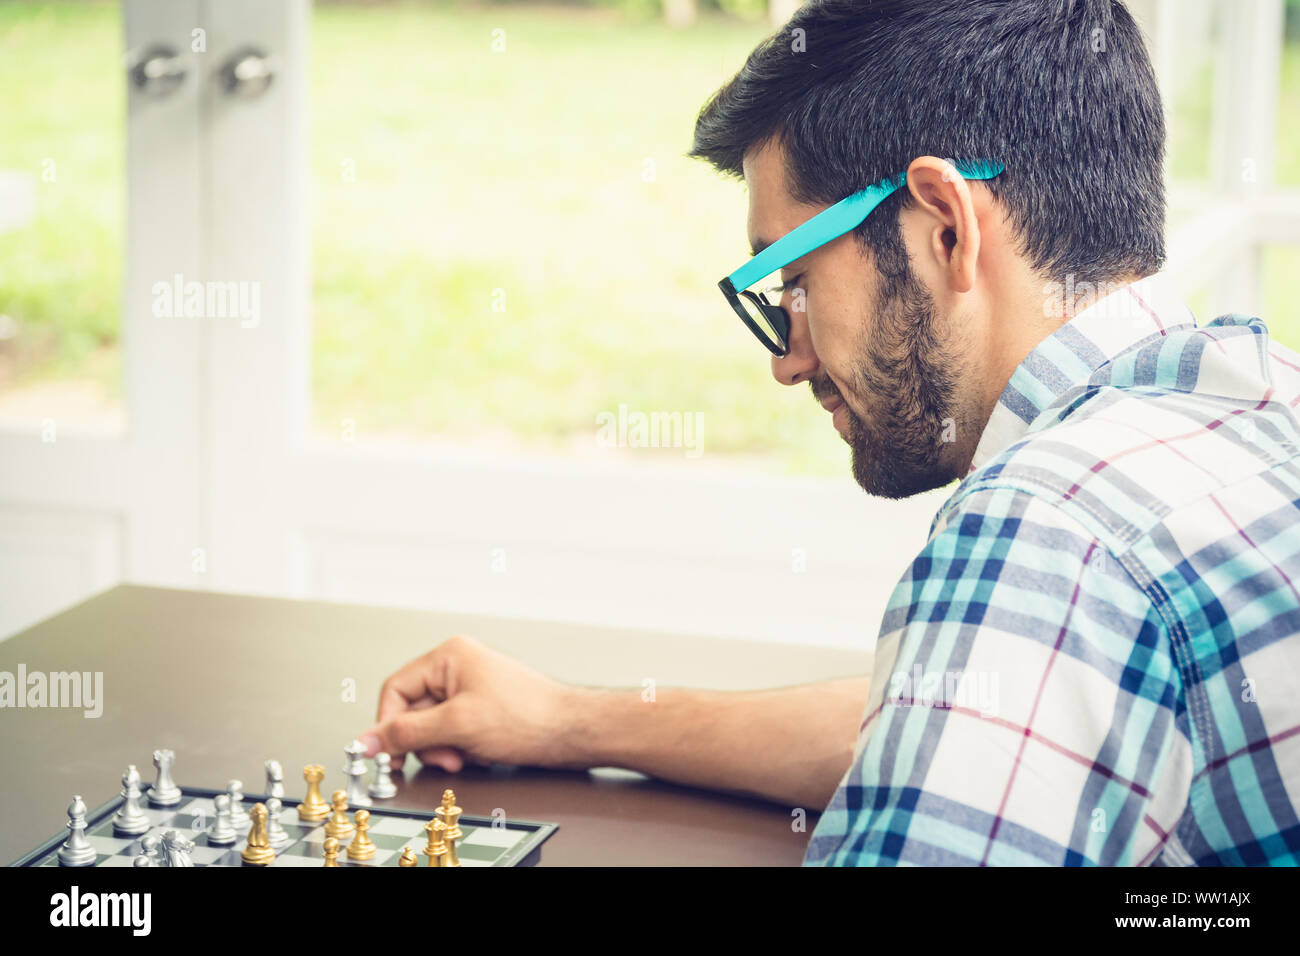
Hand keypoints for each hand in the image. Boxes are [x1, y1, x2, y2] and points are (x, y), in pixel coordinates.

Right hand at [358, 635, 581, 772]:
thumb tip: (369, 740)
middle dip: (427, 741)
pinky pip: (454, 733)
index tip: (386, 753)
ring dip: (445, 748)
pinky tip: (481, 752)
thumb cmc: (529, 716)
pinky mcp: (483, 710)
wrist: (572, 732)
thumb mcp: (457, 726)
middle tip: (445, 756)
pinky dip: (462, 748)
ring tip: (468, 754)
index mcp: (449, 656)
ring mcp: (472, 689)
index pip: (395, 690)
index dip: (388, 725)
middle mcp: (458, 667)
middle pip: (414, 711)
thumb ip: (407, 733)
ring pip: (434, 726)